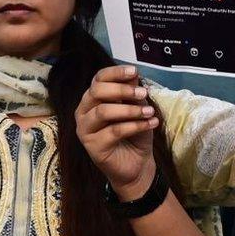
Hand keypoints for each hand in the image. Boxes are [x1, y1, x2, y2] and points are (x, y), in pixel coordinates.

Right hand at [75, 66, 158, 199]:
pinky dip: (135, 126)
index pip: (98, 79)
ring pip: (103, 111)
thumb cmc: (134, 133)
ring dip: (130, 110)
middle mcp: (84, 112)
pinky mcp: (92, 146)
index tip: (134, 71)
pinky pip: (113, 131)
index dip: (115, 72)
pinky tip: (150, 124)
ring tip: (150, 112)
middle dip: (122, 90)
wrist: (137, 164)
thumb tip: (133, 73)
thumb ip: (133, 93)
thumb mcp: (138, 108)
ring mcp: (85, 130)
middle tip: (143, 93)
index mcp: (93, 99)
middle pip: (97, 92)